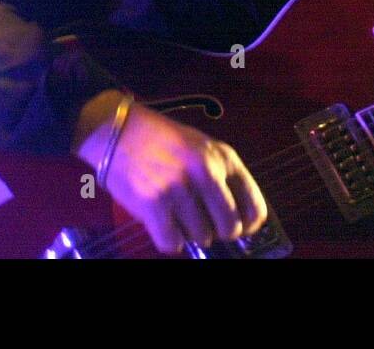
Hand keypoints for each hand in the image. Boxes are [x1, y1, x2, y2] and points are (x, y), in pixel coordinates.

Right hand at [73, 92, 267, 254]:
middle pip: (230, 228)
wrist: (118, 130)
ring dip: (190, 233)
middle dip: (218, 232)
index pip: (255, 207)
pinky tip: (163, 223)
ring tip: (177, 214)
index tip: (240, 229)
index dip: (249, 226)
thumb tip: (240, 219)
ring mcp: (179, 189)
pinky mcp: (153, 204)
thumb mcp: (203, 146)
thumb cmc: (163, 139)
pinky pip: (172, 243)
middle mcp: (205, 172)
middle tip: (204, 224)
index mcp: (223, 158)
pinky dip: (169, 240)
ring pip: (201, 237)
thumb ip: (223, 177)